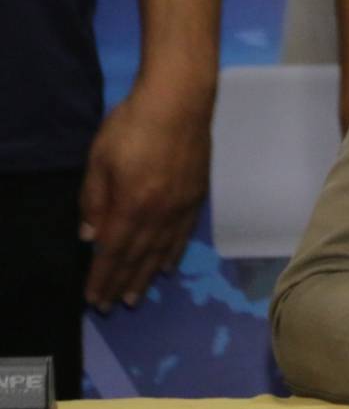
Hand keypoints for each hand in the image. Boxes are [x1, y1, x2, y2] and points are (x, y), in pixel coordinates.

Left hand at [79, 81, 212, 310]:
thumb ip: (94, 200)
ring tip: (138, 295)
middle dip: (124, 283)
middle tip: (115, 306)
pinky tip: (168, 264)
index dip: (102, 277)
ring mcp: (182, 206)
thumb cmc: (132, 125)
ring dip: (148, 275)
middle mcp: (160, 214)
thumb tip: (91, 237)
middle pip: (139, 257)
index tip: (94, 298)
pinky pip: (183, 235)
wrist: (181, 101)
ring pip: (163, 251)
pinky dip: (173, 254)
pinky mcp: (197, 195)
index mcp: (132, 206)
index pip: (113, 252)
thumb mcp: (99, 160)